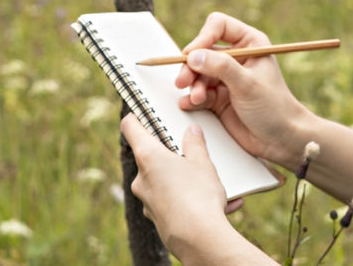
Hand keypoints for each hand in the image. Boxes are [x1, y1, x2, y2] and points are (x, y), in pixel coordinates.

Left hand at [121, 115, 240, 255]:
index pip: (130, 127)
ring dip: (185, 179)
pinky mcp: (157, 218)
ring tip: (216, 183)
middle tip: (191, 150)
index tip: (141, 111)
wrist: (199, 240)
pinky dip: (192, 200)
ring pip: (165, 181)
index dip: (136, 116)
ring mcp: (147, 201)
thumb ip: (195, 144)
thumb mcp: (203, 163)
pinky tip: (222, 204)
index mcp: (148, 157)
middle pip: (150, 156)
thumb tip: (192, 132)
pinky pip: (174, 202)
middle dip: (171, 153)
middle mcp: (141, 178)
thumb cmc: (198, 196)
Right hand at [176, 12, 311, 168]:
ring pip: (198, 72)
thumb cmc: (274, 108)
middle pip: (203, 50)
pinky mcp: (219, 97)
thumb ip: (221, 67)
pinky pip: (198, 92)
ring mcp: (226, 78)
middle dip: (192, 66)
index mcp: (249, 43)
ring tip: (197, 98)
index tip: (192, 55)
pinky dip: (192, 97)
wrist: (281, 140)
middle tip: (184, 81)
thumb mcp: (248, 84)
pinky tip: (189, 104)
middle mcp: (236, 57)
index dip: (203, 37)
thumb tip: (193, 55)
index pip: (218, 26)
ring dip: (193, 84)